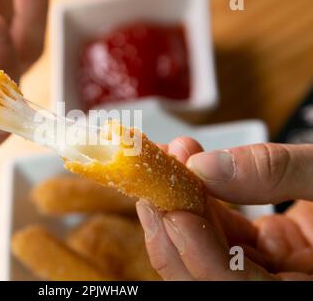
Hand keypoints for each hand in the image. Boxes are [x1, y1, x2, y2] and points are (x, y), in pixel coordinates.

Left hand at [136, 138, 312, 279]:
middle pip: (209, 275)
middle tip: (151, 189)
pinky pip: (222, 228)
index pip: (241, 288)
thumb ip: (280, 172)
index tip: (174, 216)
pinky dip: (200, 198)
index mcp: (308, 284)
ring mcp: (272, 266)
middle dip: (173, 232)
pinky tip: (187, 165)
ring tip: (166, 160)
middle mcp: (282, 280)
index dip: (202, 257)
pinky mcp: (266, 245)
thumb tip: (207, 166)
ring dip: (180, 204)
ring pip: (209, 248)